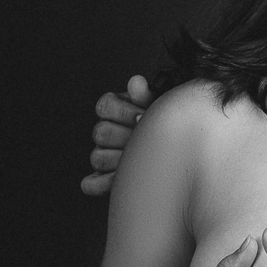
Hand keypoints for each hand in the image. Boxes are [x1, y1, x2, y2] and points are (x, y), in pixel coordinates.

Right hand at [81, 75, 151, 195]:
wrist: (175, 150)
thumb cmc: (162, 124)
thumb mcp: (158, 107)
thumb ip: (145, 95)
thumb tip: (136, 82)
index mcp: (114, 110)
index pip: (104, 106)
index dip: (124, 112)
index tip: (142, 117)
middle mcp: (104, 132)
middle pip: (101, 133)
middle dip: (126, 137)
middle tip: (146, 141)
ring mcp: (102, 155)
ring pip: (98, 158)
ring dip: (121, 160)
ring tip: (142, 160)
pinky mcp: (101, 179)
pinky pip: (91, 184)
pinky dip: (103, 184)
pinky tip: (122, 180)